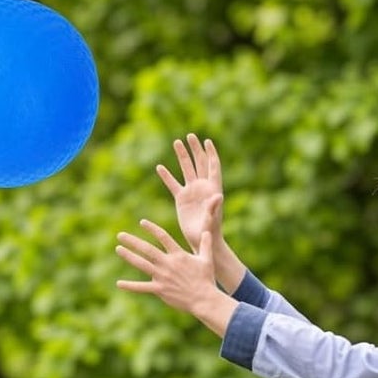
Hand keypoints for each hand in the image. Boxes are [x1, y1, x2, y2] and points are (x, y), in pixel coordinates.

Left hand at [115, 219, 237, 336]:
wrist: (204, 298)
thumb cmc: (206, 279)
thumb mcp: (207, 259)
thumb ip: (206, 245)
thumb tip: (207, 232)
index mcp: (178, 255)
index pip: (163, 237)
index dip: (152, 228)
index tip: (142, 222)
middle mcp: (168, 263)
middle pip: (147, 249)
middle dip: (133, 241)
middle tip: (120, 235)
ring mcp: (162, 276)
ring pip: (142, 264)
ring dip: (129, 256)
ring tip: (118, 249)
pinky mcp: (159, 289)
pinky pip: (142, 287)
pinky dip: (130, 286)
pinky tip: (119, 284)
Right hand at [157, 133, 224, 251]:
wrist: (201, 241)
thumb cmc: (209, 232)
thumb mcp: (212, 220)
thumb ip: (214, 208)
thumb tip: (218, 195)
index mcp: (212, 188)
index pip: (213, 166)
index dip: (211, 154)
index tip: (207, 141)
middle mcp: (202, 187)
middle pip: (199, 163)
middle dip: (195, 149)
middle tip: (190, 136)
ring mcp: (191, 192)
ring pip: (187, 170)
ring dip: (182, 156)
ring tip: (177, 142)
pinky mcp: (181, 199)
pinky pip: (173, 184)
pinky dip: (167, 176)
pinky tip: (159, 167)